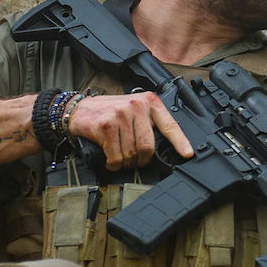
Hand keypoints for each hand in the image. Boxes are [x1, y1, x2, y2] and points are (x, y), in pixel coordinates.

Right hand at [67, 93, 193, 170]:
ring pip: (131, 153)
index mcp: (149, 102)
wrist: (79, 109)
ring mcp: (120, 115)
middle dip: (143, 160)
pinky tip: (111, 160)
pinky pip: (116, 156)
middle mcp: (136, 106)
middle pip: (148, 146)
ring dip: (126, 163)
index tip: (188, 154)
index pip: (169, 125)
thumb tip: (164, 146)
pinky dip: (114, 164)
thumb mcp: (134, 109)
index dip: (180, 142)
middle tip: (137, 162)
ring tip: (122, 159)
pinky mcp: (106, 126)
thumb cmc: (109, 112)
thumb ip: (148, 122)